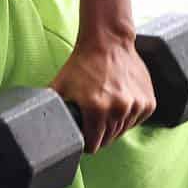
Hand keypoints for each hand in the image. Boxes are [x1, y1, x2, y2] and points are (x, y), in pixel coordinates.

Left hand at [50, 36, 155, 152]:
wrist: (108, 42)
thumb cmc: (82, 64)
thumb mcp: (59, 87)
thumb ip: (51, 109)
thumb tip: (38, 125)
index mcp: (96, 109)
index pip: (93, 145)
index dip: (86, 143)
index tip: (84, 136)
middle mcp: (119, 109)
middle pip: (108, 139)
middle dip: (99, 134)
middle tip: (93, 119)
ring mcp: (136, 105)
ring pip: (122, 131)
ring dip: (114, 125)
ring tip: (105, 108)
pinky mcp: (148, 102)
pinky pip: (136, 121)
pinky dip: (128, 117)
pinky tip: (119, 103)